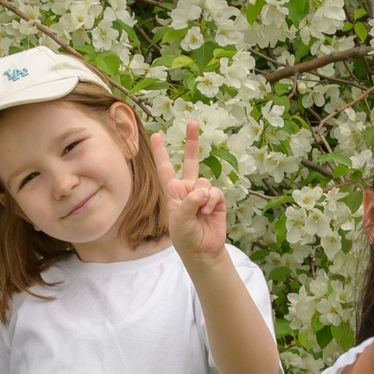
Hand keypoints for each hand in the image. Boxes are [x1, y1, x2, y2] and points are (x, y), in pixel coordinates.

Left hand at [149, 120, 228, 261]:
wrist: (203, 251)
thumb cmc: (185, 237)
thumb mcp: (179, 220)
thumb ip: (189, 203)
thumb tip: (204, 191)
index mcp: (173, 192)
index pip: (165, 168)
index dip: (161, 152)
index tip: (156, 135)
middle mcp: (187, 189)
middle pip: (190, 161)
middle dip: (192, 142)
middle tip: (192, 123)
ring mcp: (203, 193)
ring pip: (205, 182)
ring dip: (203, 197)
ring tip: (200, 212)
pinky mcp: (216, 200)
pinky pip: (215, 192)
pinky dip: (212, 201)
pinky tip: (209, 212)